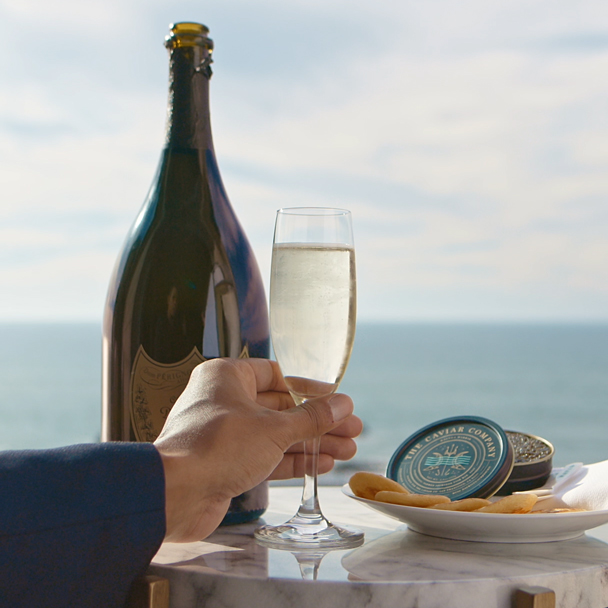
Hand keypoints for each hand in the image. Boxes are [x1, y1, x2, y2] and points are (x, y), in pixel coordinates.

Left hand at [154, 358, 361, 541]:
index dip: (309, 387)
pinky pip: (266, 456)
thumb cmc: (218, 447)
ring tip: (347, 450)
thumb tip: (342, 404)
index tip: (336, 399)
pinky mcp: (226, 462)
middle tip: (351, 429)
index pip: (277, 374)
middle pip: (281, 407)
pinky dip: (293, 460)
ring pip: (276, 433)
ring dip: (311, 443)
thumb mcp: (274, 429)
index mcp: (227, 377)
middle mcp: (224, 400)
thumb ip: (311, 417)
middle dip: (317, 421)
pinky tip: (322, 465)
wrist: (175, 495)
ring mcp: (224, 433)